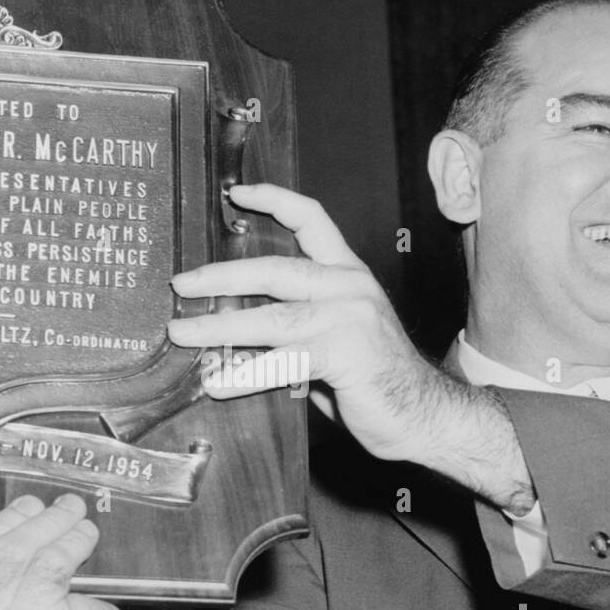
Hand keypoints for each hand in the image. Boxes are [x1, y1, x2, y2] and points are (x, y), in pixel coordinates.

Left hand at [168, 182, 444, 464]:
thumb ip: (297, 329)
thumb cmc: (377, 382)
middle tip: (182, 284)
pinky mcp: (344, 354)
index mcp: (348, 275)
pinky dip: (244, 375)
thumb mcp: (336, 340)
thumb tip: (235, 334)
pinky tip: (217, 383)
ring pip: (269, 316)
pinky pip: (281, 362)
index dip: (273, 200)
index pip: (312, 219)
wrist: (426, 415)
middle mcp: (349, 287)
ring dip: (218, 326)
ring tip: (182, 333)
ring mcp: (348, 318)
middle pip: (274, 268)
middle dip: (220, 276)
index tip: (235, 194)